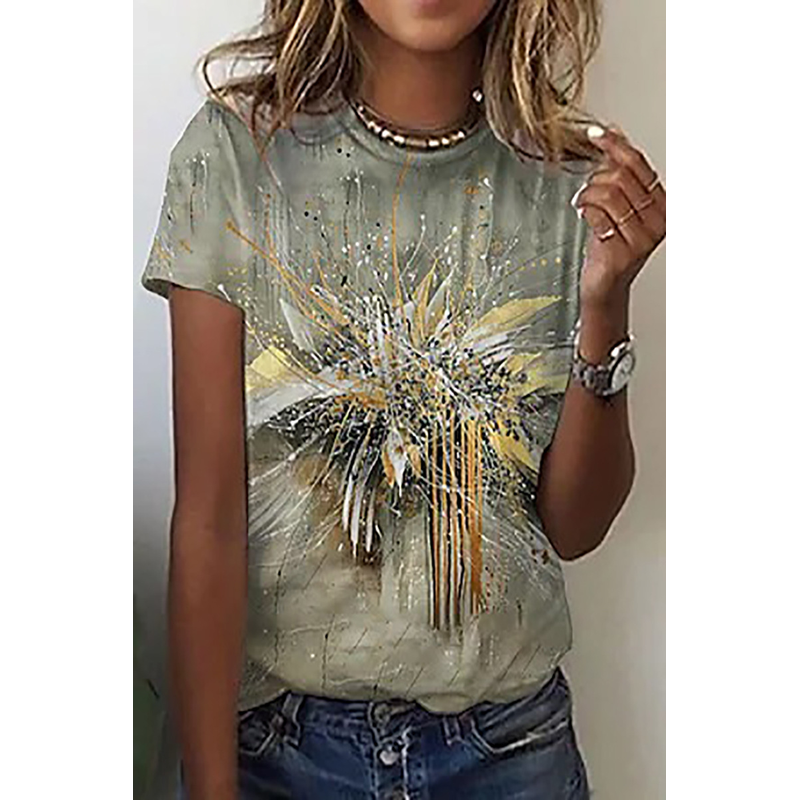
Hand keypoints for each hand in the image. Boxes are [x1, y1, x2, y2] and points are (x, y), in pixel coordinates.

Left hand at [571, 124, 665, 306]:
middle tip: (587, 191)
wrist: (605, 285)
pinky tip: (584, 217)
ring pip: (608, 194)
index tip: (596, 134)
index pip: (639, 164)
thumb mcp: (618, 204)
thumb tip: (616, 132)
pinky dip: (585, 212)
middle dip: (595, 179)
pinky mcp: (623, 251)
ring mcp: (642, 237)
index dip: (615, 145)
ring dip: (587, 195)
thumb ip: (619, 171)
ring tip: (583, 204)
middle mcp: (657, 220)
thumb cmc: (610, 245)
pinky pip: (598, 216)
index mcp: (661, 204)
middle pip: (621, 177)